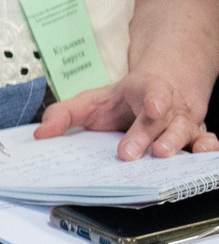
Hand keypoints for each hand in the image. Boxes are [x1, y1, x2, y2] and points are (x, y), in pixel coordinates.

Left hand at [35, 70, 218, 159]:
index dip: (153, 98)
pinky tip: (205, 155)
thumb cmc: (123, 100)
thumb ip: (64, 114)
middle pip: (159, 121)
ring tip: (162, 154)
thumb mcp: (90, 101)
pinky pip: (205, 141)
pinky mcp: (193, 137)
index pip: (150, 91)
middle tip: (130, 152)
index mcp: (142, 92)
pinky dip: (208, 148)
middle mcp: (166, 107)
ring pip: (184, 131)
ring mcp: (181, 122)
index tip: (153, 106)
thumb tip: (42, 134)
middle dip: (145, 136)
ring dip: (175, 143)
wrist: (160, 88)